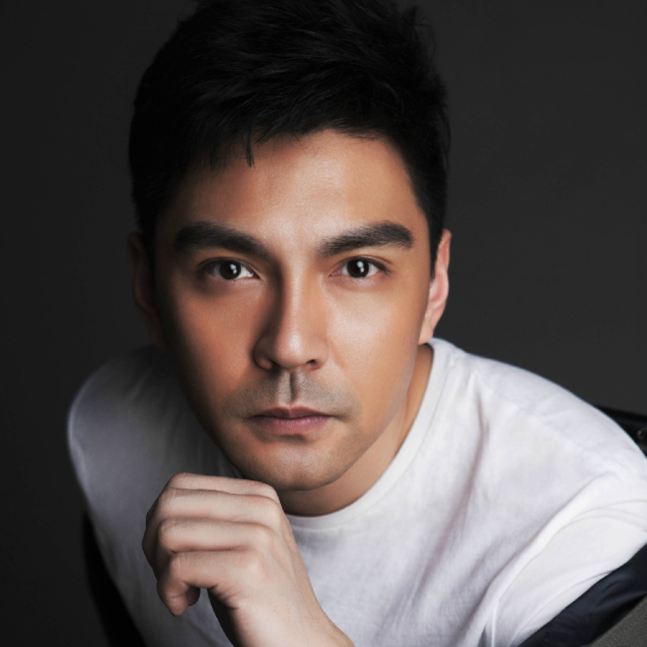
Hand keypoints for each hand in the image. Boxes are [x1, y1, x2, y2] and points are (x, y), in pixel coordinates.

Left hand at [143, 473, 352, 646]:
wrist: (301, 640)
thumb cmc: (260, 597)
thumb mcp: (240, 543)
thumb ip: (213, 518)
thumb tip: (160, 507)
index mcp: (258, 494)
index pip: (181, 484)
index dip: (161, 521)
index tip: (174, 554)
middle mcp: (260, 506)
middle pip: (170, 504)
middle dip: (153, 544)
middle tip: (170, 576)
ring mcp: (257, 535)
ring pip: (169, 533)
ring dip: (161, 572)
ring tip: (181, 592)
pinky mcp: (248, 568)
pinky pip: (178, 567)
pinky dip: (168, 591)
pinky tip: (185, 605)